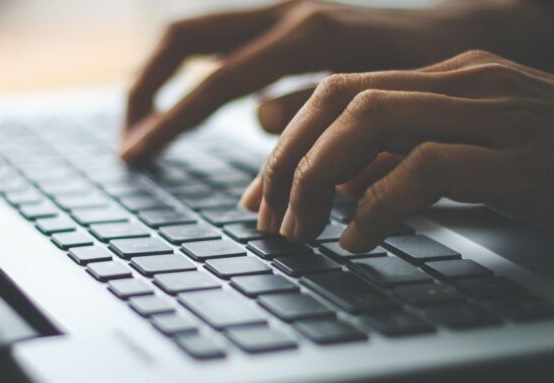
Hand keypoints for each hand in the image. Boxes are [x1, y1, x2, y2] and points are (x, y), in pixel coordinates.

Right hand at [121, 0, 553, 162]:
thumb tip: (258, 119)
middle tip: (130, 137)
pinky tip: (187, 109)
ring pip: (197, 37)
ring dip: (162, 80)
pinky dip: (195, 78)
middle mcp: (285, 13)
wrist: (466, 26)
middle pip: (183, 39)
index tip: (136, 154)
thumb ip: (313, 110)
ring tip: (145, 126)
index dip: (170, 122)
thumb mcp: (380, 98)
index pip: (216, 83)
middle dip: (145, 88)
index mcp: (306, 35)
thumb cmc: (431, 70)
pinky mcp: (285, 22)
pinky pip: (222, 47)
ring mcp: (282, 12)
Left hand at [239, 49, 553, 251]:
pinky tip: (357, 240)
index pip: (340, 90)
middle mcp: (467, 80)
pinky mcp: (520, 156)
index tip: (260, 193)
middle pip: (341, 98)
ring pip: (369, 119)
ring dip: (318, 178)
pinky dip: (377, 204)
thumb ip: (402, 161)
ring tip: (300, 230)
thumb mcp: (467, 162)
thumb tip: (335, 187)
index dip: (288, 141)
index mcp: (450, 76)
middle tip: (268, 216)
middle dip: (290, 159)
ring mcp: (496, 111)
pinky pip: (424, 167)